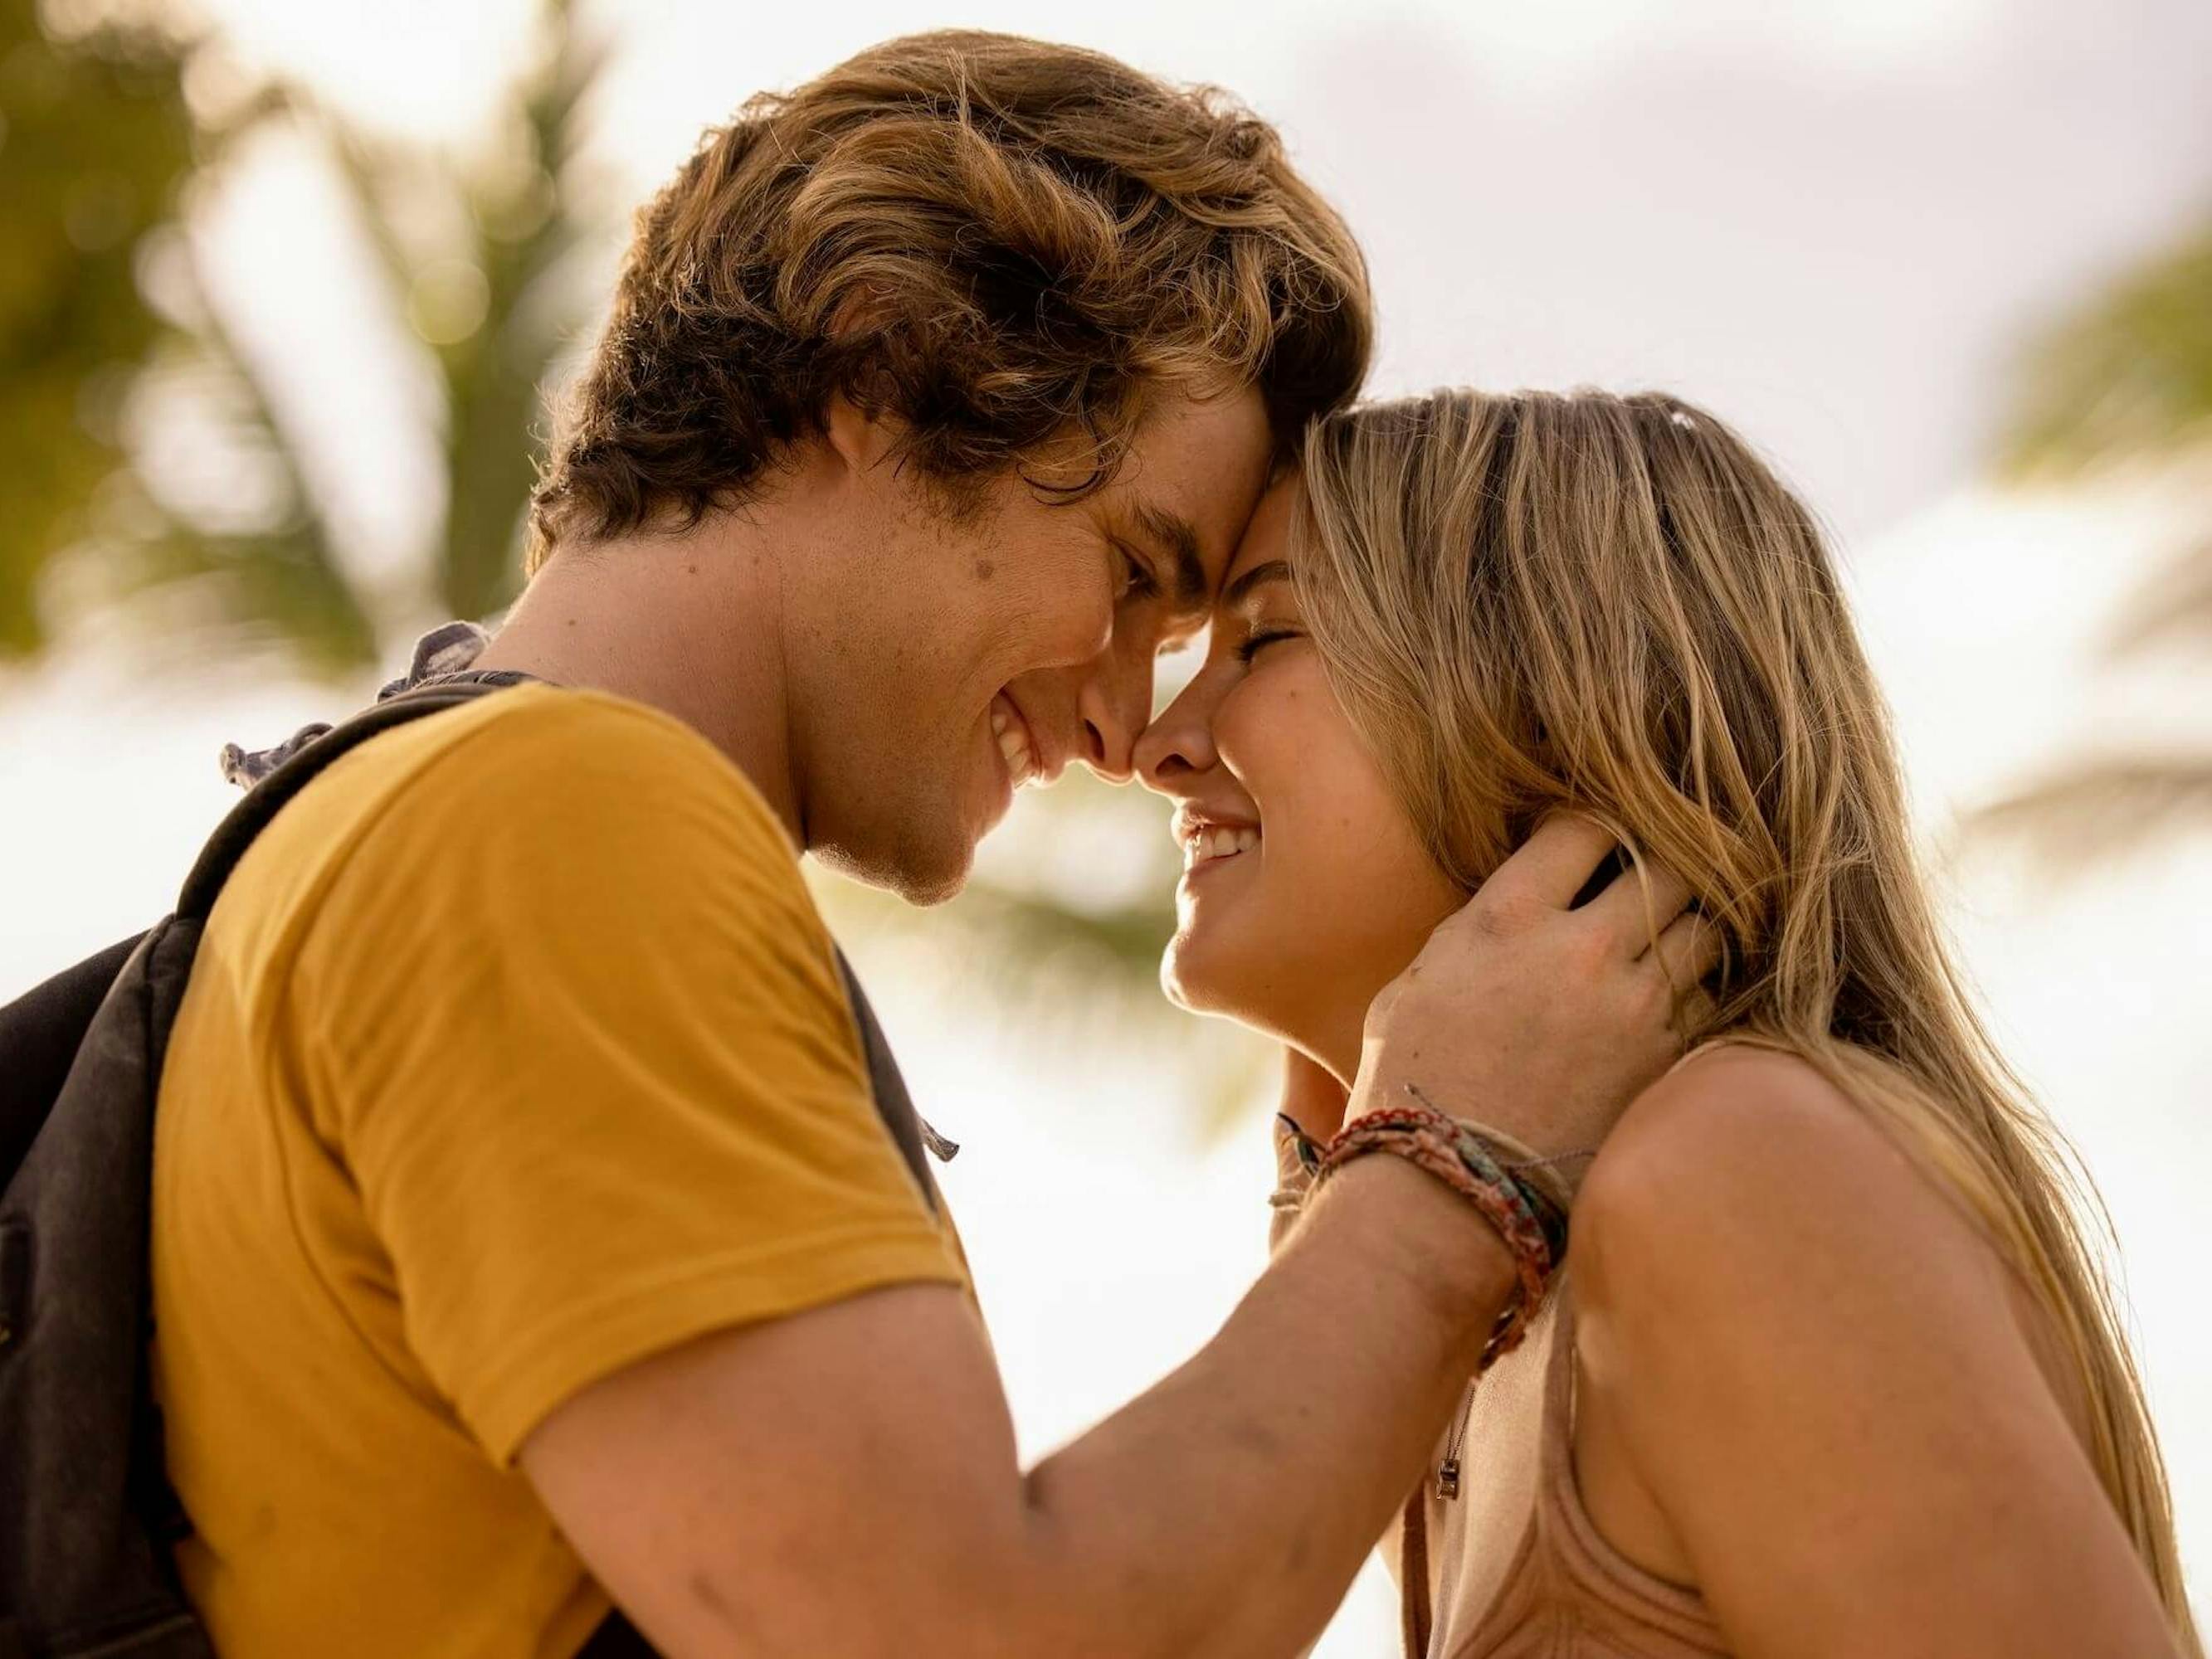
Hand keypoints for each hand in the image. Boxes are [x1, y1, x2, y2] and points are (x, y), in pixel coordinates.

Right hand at [1348, 816, 1718, 1184]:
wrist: (1451, 1189)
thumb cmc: (1411, 1085)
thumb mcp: (1415, 985)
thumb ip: (1474, 934)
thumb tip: (1511, 911)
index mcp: (1507, 918)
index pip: (1585, 827)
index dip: (1594, 827)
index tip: (1591, 844)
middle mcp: (1580, 949)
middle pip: (1666, 867)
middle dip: (1658, 870)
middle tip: (1643, 887)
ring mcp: (1633, 1007)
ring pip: (1703, 929)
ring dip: (1686, 929)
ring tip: (1663, 943)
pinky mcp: (1664, 1061)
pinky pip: (1709, 999)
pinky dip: (1695, 992)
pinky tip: (1669, 1001)